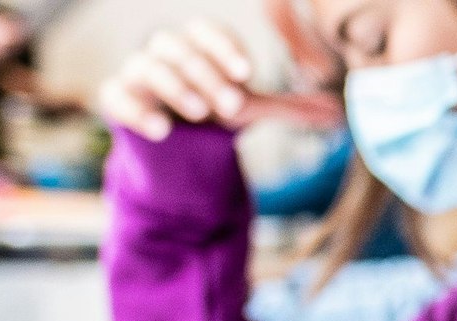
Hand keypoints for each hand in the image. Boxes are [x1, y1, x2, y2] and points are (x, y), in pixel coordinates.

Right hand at [100, 20, 338, 139]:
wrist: (176, 151)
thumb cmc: (213, 116)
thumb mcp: (250, 111)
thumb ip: (287, 109)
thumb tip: (338, 114)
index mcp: (199, 46)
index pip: (208, 33)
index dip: (225, 49)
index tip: (247, 74)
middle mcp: (166, 52)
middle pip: (180, 49)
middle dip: (207, 74)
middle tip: (231, 105)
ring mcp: (138, 74)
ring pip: (148, 66)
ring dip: (176, 87)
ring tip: (200, 112)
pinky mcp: (118, 101)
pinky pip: (118, 96)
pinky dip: (138, 109)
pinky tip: (161, 130)